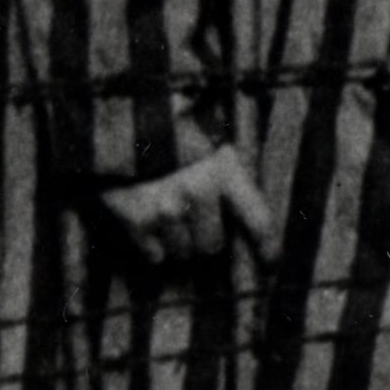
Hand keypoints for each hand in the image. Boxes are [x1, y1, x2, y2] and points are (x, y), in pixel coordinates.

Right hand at [98, 145, 276, 266]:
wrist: (119, 124)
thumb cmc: (173, 133)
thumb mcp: (212, 145)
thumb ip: (232, 179)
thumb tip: (246, 225)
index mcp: (224, 170)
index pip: (258, 222)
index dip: (267, 249)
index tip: (270, 265)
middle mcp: (198, 192)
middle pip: (212, 246)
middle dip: (206, 239)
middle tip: (195, 221)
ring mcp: (165, 209)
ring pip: (183, 253)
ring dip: (178, 242)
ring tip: (169, 216)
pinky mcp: (136, 221)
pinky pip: (155, 256)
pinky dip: (153, 246)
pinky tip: (149, 221)